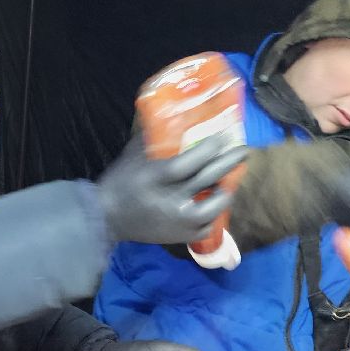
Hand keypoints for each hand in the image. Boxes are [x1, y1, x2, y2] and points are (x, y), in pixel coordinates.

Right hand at [96, 134, 246, 244]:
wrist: (106, 218)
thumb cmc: (120, 182)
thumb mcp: (133, 155)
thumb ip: (152, 137)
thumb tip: (169, 114)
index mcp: (159, 176)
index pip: (193, 161)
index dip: (211, 148)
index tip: (222, 137)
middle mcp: (172, 199)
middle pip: (210, 178)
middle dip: (230, 161)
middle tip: (243, 150)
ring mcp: (179, 220)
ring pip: (214, 205)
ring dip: (226, 190)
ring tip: (230, 179)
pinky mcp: (181, 236)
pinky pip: (208, 225)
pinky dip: (214, 214)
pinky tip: (215, 202)